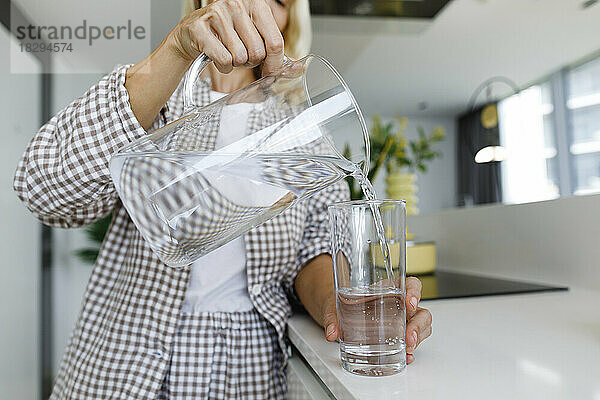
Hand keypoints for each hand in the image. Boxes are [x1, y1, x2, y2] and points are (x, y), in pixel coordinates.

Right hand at [168, 0, 284, 74]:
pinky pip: (224, 60)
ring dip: (235, 63)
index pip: (275, 41)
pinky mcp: (200, 27)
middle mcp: (236, 4)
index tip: (271, 72)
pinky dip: (223, 66)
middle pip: (257, 53)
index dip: (275, 63)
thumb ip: (273, 48)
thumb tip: (295, 68)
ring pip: (240, 57)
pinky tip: (217, 56)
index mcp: (255, 4)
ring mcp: (217, 14)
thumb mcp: (252, 36)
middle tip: (241, 54)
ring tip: (227, 52)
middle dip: (250, 61)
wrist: (190, 35)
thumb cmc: (224, 35)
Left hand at [321, 276, 431, 364]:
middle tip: (408, 336)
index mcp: (389, 288)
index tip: (409, 302)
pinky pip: (412, 343)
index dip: (414, 292)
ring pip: (421, 328)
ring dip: (417, 339)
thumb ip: (332, 317)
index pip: (411, 284)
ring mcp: (401, 321)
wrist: (339, 315)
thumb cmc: (343, 304)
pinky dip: (410, 352)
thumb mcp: (335, 305)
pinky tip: (405, 357)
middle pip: (421, 311)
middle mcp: (399, 305)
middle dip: (417, 325)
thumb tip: (331, 332)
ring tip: (407, 349)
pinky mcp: (398, 337)